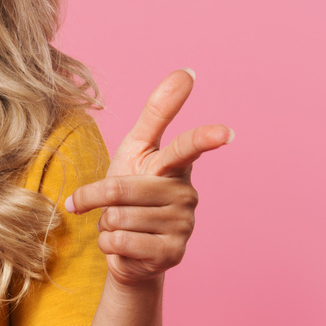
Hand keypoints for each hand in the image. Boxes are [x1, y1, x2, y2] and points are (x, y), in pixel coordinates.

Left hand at [66, 69, 231, 286]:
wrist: (125, 247)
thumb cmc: (130, 192)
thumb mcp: (137, 149)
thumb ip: (157, 113)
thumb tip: (186, 72)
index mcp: (176, 166)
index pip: (187, 148)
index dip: (204, 138)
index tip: (225, 133)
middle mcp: (186, 194)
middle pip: (122, 188)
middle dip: (99, 198)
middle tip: (106, 204)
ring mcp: (183, 226)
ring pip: (118, 217)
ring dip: (105, 223)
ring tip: (121, 225)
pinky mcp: (172, 254)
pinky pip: (120, 242)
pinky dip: (109, 244)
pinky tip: (125, 245)